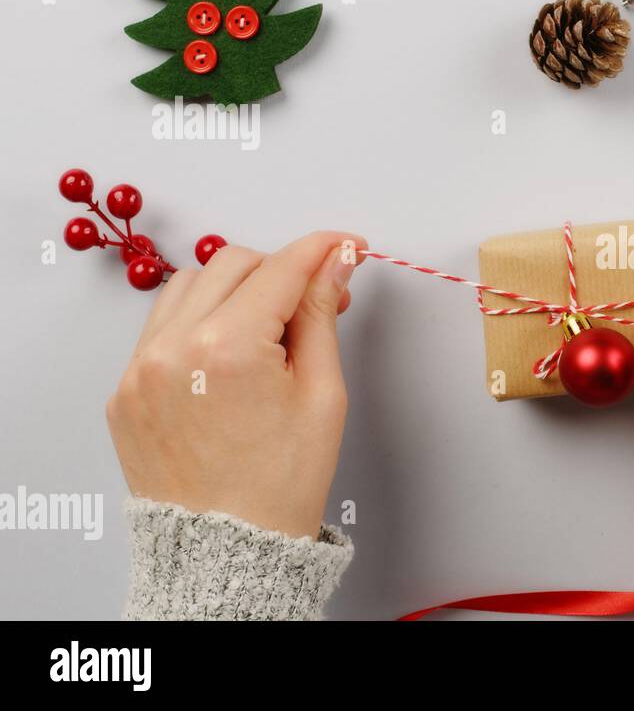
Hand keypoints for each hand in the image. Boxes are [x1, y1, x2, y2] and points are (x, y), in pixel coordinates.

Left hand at [107, 231, 366, 538]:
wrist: (228, 551)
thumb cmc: (282, 485)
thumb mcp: (323, 395)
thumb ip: (321, 316)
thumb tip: (333, 264)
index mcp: (229, 351)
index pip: (282, 268)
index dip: (323, 249)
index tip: (346, 245)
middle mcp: (173, 350)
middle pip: (233, 262)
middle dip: (279, 270)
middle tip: (316, 298)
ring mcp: (139, 370)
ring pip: (189, 285)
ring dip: (234, 291)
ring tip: (267, 330)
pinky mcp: (124, 390)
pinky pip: (160, 327)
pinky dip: (198, 323)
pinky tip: (229, 355)